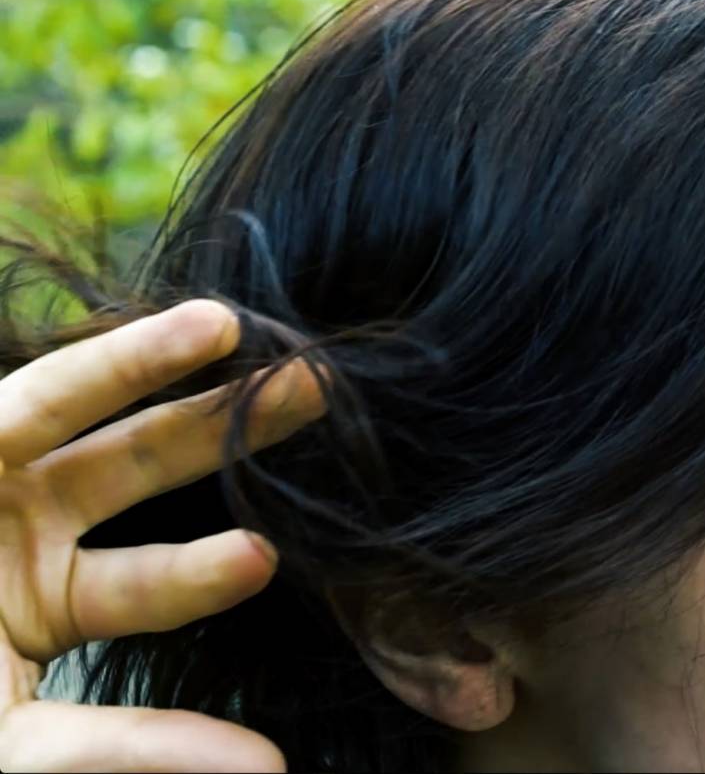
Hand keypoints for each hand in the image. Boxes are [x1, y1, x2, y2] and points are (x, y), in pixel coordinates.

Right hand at [0, 301, 322, 771]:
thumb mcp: (13, 749)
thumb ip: (127, 752)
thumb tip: (268, 771)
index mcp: (53, 605)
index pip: (157, 580)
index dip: (211, 566)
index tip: (275, 549)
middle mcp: (26, 538)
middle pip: (144, 473)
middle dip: (229, 431)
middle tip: (324, 390)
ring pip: (75, 416)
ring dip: (148, 365)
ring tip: (231, 324)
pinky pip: (14, 403)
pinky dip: (92, 365)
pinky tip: (168, 326)